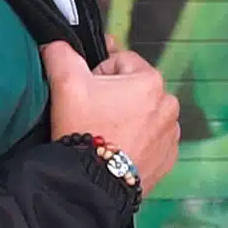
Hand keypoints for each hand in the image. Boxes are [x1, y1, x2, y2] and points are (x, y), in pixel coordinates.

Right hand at [40, 40, 180, 194]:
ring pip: (141, 113)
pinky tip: (115, 148)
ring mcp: (171, 133)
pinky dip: (134, 140)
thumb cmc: (84, 131)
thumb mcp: (65, 84)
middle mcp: (169, 104)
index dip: (94, 74)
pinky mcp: (168, 157)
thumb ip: (60, 54)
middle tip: (89, 115)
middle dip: (112, 96)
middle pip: (131, 88)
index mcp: (149, 80)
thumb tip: (56, 43)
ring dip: (125, 118)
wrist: (93, 183)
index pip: (118, 61)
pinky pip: (149, 139)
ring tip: (102, 134)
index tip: (83, 94)